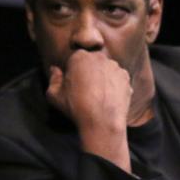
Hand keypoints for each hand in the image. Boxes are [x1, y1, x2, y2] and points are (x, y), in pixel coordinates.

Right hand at [46, 50, 132, 170]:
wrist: (103, 122)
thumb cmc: (76, 108)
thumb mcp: (54, 95)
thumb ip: (53, 79)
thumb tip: (55, 69)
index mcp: (79, 57)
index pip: (75, 58)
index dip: (72, 71)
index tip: (72, 83)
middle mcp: (99, 57)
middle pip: (91, 61)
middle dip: (88, 71)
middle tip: (85, 90)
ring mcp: (115, 66)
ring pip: (105, 68)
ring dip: (101, 77)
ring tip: (98, 95)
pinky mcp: (126, 77)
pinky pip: (117, 77)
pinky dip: (113, 84)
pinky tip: (108, 97)